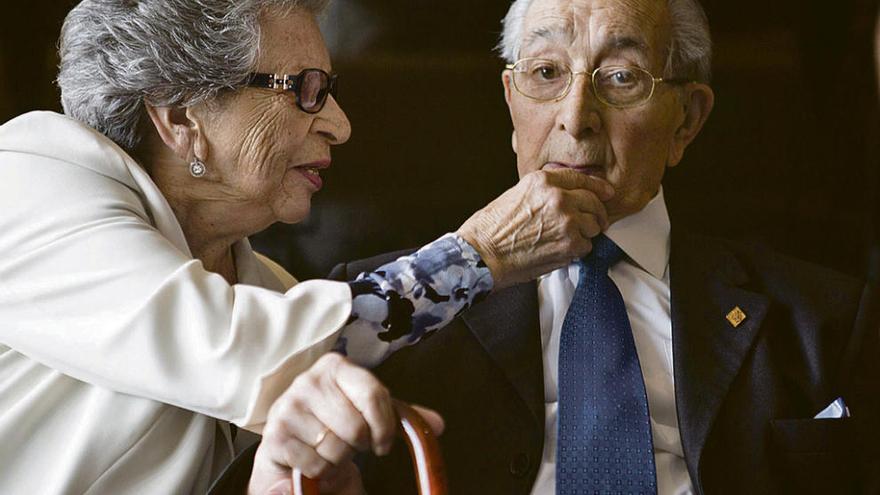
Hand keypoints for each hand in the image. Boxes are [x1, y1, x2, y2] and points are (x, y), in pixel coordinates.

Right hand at [247, 353, 443, 493]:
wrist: (289, 445)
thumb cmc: (333, 424)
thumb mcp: (367, 414)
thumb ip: (400, 416)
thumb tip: (438, 424)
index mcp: (337, 367)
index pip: (373, 394)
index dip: (384, 426)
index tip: (383, 443)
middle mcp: (309, 381)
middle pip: (356, 427)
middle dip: (359, 445)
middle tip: (351, 445)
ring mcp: (289, 406)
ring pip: (336, 448)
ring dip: (339, 459)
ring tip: (330, 449)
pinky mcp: (275, 435)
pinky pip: (315, 464)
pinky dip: (321, 471)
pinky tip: (314, 459)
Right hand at [457, 169, 613, 288]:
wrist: (482, 254)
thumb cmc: (491, 229)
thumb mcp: (517, 195)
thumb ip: (544, 193)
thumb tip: (566, 198)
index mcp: (543, 181)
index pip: (581, 179)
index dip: (598, 187)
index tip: (606, 192)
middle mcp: (558, 197)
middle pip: (594, 202)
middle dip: (597, 213)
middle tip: (596, 222)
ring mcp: (567, 221)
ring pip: (593, 225)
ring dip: (585, 233)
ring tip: (566, 239)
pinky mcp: (570, 244)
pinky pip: (586, 246)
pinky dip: (577, 251)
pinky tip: (559, 251)